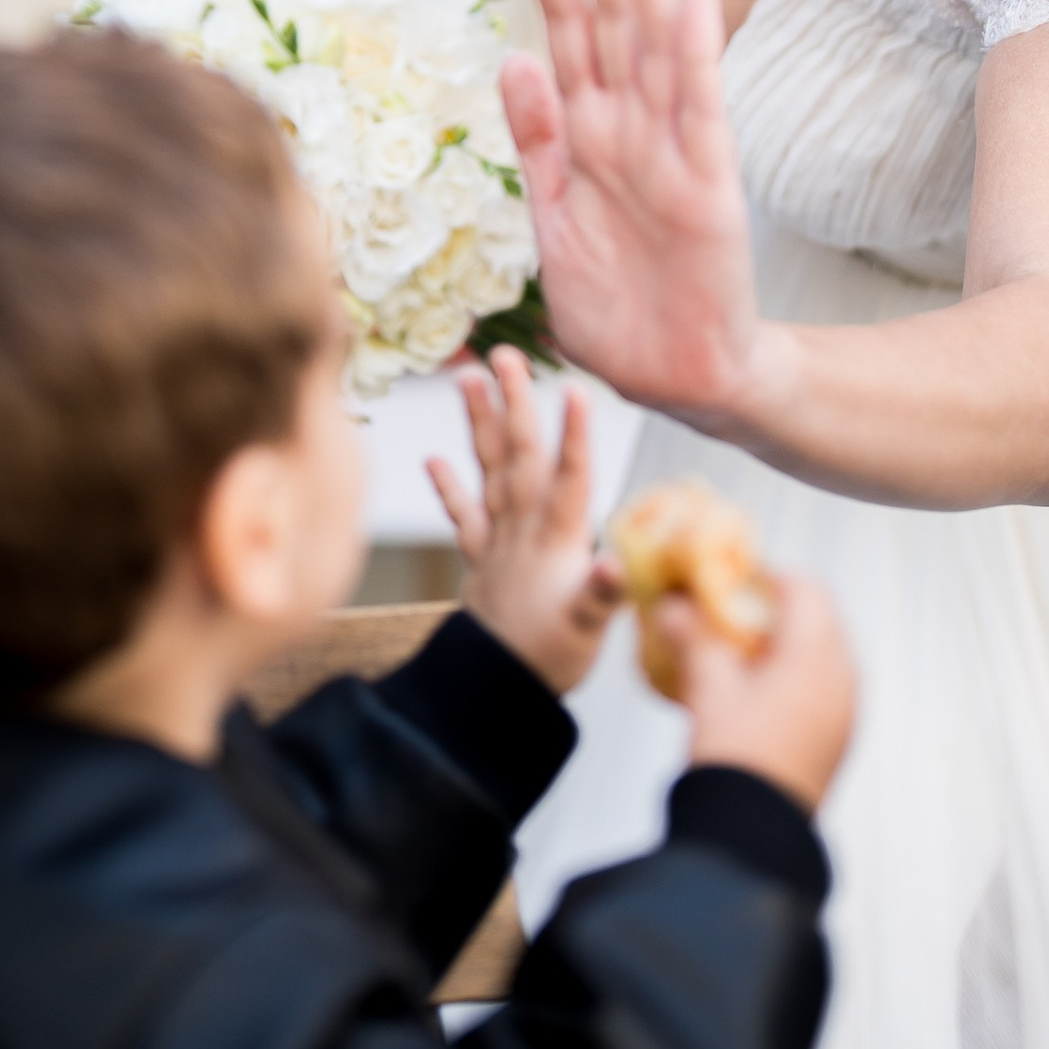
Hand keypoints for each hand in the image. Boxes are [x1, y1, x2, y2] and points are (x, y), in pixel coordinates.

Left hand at [427, 350, 620, 698]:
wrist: (497, 693)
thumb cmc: (553, 659)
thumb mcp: (588, 629)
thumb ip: (601, 593)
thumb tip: (617, 562)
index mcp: (557, 542)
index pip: (571, 480)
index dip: (576, 437)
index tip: (577, 391)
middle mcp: (524, 531)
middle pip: (522, 458)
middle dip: (517, 405)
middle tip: (506, 355)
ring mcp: (499, 543)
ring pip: (490, 473)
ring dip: (479, 425)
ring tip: (467, 379)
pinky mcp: (481, 561)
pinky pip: (462, 519)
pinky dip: (447, 489)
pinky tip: (431, 459)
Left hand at [498, 0, 761, 420]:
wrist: (675, 378)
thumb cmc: (615, 304)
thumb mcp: (552, 219)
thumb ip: (535, 142)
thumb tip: (512, 60)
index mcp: (583, 134)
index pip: (566, 29)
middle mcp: (627, 128)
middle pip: (612, 21)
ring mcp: (670, 153)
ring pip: (654, 51)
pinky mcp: (708, 189)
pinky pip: (698, 114)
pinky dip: (694, 59)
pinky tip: (693, 2)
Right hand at [661, 575, 854, 813]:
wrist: (754, 834)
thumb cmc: (736, 756)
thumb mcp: (708, 687)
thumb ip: (692, 636)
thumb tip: (674, 607)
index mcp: (819, 653)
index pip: (804, 586)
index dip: (764, 576)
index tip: (728, 582)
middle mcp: (844, 676)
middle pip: (817, 618)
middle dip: (772, 611)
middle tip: (728, 618)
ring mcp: (847, 709)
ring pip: (821, 654)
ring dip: (783, 646)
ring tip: (736, 659)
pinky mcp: (838, 738)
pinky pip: (822, 688)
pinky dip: (793, 678)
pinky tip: (753, 696)